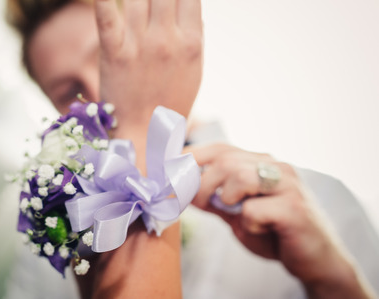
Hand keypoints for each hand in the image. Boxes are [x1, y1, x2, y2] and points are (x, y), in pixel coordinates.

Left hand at [95, 0, 202, 127]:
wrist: (144, 134)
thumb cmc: (171, 104)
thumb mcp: (194, 71)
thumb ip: (193, 37)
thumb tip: (192, 9)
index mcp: (191, 44)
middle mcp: (167, 40)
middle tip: (153, 2)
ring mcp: (139, 45)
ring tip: (137, 2)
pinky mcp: (113, 52)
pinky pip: (106, 14)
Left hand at [186, 143, 373, 297]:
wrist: (317, 260)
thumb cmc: (275, 234)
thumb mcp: (239, 215)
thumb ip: (216, 200)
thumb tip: (184, 189)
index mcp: (262, 163)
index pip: (221, 148)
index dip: (192, 157)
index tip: (172, 171)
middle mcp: (276, 167)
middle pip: (224, 161)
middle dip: (202, 185)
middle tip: (199, 204)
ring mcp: (288, 184)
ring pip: (238, 176)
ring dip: (226, 200)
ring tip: (235, 214)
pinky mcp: (294, 207)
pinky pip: (253, 209)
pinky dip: (248, 223)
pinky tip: (261, 229)